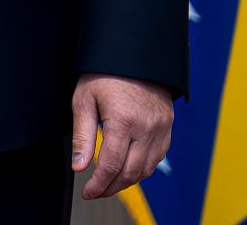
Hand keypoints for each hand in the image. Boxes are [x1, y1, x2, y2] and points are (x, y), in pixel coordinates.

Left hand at [72, 73, 174, 198]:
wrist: (133, 55)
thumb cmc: (104, 74)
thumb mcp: (84, 100)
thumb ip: (82, 136)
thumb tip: (79, 167)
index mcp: (123, 121)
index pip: (111, 165)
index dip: (98, 184)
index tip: (87, 192)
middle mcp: (147, 127)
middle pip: (131, 173)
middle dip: (112, 187)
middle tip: (96, 192)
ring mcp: (161, 128)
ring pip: (146, 169)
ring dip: (127, 181)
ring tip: (109, 183)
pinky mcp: (167, 127)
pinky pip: (158, 157)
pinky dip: (142, 169)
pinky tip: (128, 169)